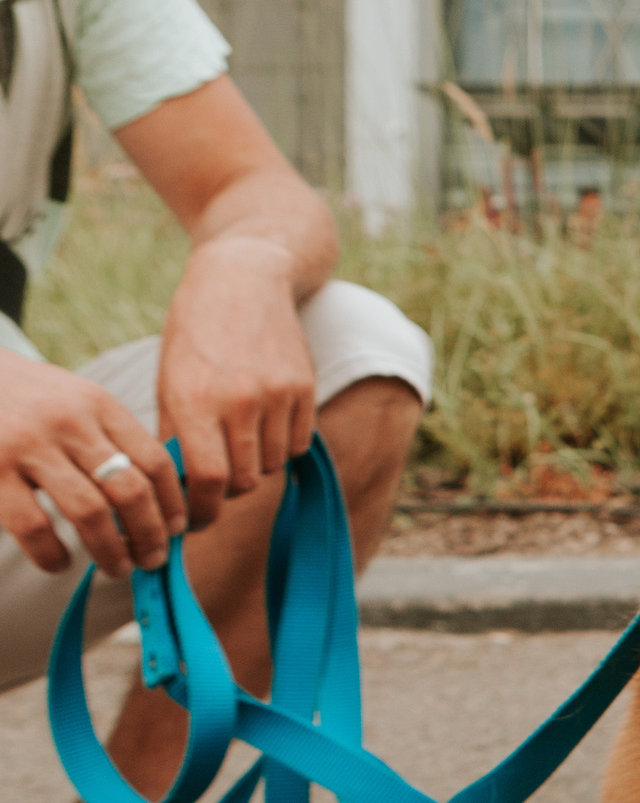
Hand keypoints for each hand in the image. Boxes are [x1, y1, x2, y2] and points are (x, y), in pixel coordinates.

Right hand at [0, 350, 186, 575]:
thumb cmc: (26, 400)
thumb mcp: (76, 401)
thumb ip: (111, 436)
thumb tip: (157, 496)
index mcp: (99, 405)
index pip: (156, 461)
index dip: (173, 503)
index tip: (177, 531)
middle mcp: (70, 423)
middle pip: (131, 491)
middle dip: (150, 534)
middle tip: (153, 560)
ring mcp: (29, 447)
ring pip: (90, 512)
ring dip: (111, 551)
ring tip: (117, 568)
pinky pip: (35, 526)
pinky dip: (53, 554)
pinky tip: (60, 563)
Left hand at [156, 235, 316, 528]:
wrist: (242, 281)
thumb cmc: (194, 337)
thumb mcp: (170, 382)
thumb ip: (178, 437)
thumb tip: (180, 495)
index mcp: (195, 400)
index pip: (207, 480)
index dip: (202, 511)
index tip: (194, 521)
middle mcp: (240, 400)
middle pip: (244, 481)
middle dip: (227, 492)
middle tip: (213, 485)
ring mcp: (278, 394)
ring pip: (272, 465)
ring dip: (255, 465)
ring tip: (238, 443)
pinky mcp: (305, 388)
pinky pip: (297, 443)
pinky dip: (280, 446)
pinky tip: (264, 425)